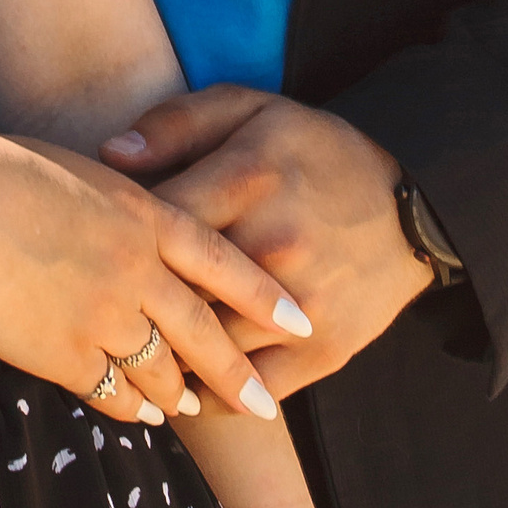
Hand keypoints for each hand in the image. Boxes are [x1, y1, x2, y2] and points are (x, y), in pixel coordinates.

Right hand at [0, 131, 307, 426]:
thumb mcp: (77, 170)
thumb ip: (114, 202)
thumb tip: (127, 214)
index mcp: (145, 216)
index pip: (221, 261)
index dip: (262, 294)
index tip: (298, 320)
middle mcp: (138, 269)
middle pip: (204, 330)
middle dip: (237, 371)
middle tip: (264, 404)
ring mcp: (105, 314)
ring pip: (161, 368)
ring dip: (179, 393)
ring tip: (192, 408)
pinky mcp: (65, 352)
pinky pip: (111, 390)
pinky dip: (130, 406)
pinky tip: (139, 416)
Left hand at [101, 87, 430, 398]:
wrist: (415, 208)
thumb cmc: (316, 153)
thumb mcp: (251, 109)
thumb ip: (177, 123)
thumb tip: (109, 154)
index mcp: (248, 180)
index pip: (156, 219)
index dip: (116, 234)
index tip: (96, 243)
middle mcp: (273, 246)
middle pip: (175, 290)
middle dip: (129, 301)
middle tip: (92, 308)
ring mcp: (301, 306)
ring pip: (207, 348)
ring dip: (161, 355)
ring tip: (121, 354)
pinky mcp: (324, 352)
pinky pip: (250, 391)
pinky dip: (208, 397)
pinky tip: (176, 390)